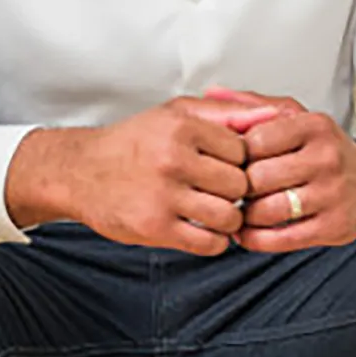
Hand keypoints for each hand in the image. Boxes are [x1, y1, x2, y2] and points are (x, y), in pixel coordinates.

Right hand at [4, 98, 279, 255]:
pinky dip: (213, 240)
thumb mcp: (177, 113)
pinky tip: (202, 227)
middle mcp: (173, 159)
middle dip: (237, 190)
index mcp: (182, 127)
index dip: (242, 161)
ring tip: (214, 209)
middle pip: (239, 184)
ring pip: (228, 215)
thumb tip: (274, 113)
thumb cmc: (134, 141)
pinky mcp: (155, 228)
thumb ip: (227, 113)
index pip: (243, 150)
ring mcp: (164, 196)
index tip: (229, 165)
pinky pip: (208, 243)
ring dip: (228, 218)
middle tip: (223, 190)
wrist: (82, 170)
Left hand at [206, 89, 355, 251]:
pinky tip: (250, 231)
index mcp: (313, 126)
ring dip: (245, 215)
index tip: (232, 161)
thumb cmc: (322, 150)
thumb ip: (252, 106)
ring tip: (240, 210)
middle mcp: (326, 158)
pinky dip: (256, 238)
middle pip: (259, 178)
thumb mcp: (295, 118)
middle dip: (239, 187)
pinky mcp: (332, 226)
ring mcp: (331, 194)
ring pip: (268, 210)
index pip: (256, 140)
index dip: (236, 154)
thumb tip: (212, 93)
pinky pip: (281, 239)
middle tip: (232, 190)